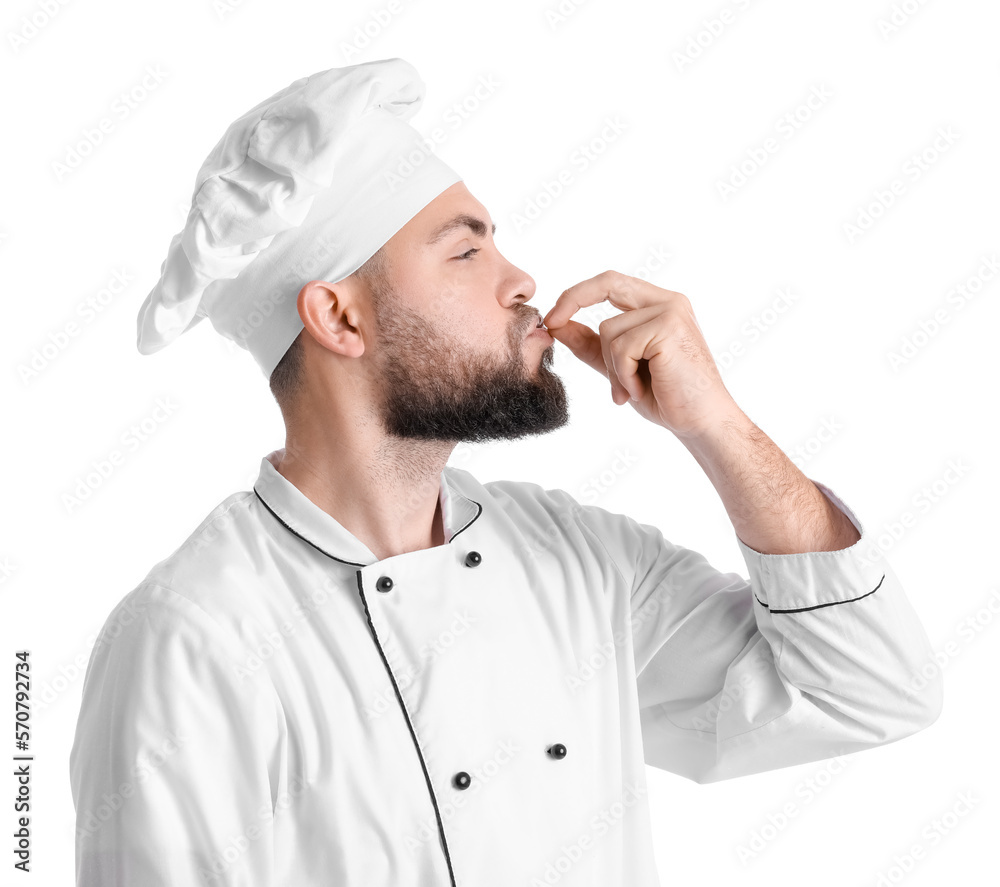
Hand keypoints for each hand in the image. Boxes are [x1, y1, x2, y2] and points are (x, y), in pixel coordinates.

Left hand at [542, 270, 739, 437]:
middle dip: (573, 301)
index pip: (611, 283)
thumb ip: (590, 344)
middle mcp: (668, 301)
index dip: (577, 294)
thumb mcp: (618, 367)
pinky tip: (640, 390)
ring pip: (608, 329)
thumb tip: (556, 325)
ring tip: (631, 390)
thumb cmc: (665, 396)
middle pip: (607, 284)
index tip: (551, 317)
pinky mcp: (669, 328)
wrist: (699, 422)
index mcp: (658, 305)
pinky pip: (621, 347)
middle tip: (552, 325)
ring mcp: (671, 312)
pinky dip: (622, 375)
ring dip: (611, 368)